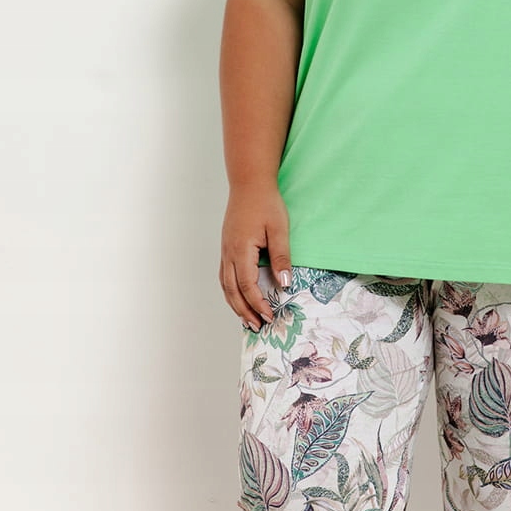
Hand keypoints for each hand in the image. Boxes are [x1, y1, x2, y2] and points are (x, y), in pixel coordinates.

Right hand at [219, 183, 292, 331]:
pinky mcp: (226, 247)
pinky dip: (231, 291)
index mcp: (241, 251)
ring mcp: (225, 250)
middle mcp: (229, 254)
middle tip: (257, 326)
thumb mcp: (279, 229)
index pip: (247, 286)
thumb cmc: (266, 204)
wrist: (249, 184)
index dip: (258, 304)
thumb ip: (281, 257)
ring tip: (247, 319)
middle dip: (244, 311)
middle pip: (232, 291)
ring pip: (226, 285)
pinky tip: (239, 296)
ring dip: (235, 304)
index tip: (270, 316)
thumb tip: (285, 284)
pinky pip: (225, 275)